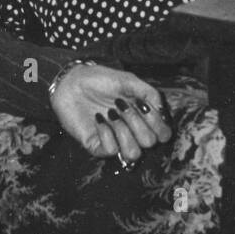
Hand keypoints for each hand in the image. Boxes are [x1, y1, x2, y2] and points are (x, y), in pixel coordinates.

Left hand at [50, 64, 171, 163]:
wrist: (71, 83)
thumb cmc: (100, 80)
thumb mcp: (127, 81)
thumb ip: (148, 92)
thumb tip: (162, 110)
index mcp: (142, 117)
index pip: (163, 134)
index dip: (159, 125)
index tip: (145, 107)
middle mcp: (131, 131)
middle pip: (150, 143)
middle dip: (138, 122)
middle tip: (122, 105)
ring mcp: (115, 140)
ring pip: (133, 153)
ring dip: (124, 131)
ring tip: (111, 113)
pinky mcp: (98, 146)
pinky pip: (111, 151)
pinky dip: (106, 133)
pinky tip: (98, 118)